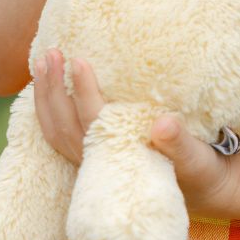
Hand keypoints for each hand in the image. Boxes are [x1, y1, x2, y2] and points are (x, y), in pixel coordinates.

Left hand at [32, 49, 237, 217]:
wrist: (197, 187)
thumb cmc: (196, 168)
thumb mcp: (195, 157)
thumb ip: (178, 142)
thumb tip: (163, 124)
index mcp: (121, 158)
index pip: (93, 122)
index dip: (84, 91)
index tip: (79, 60)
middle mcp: (99, 163)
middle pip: (64, 125)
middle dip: (54, 88)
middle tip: (51, 52)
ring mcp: (91, 162)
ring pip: (56, 130)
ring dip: (45, 96)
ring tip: (42, 62)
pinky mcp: (91, 156)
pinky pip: (59, 133)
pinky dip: (48, 109)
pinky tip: (47, 84)